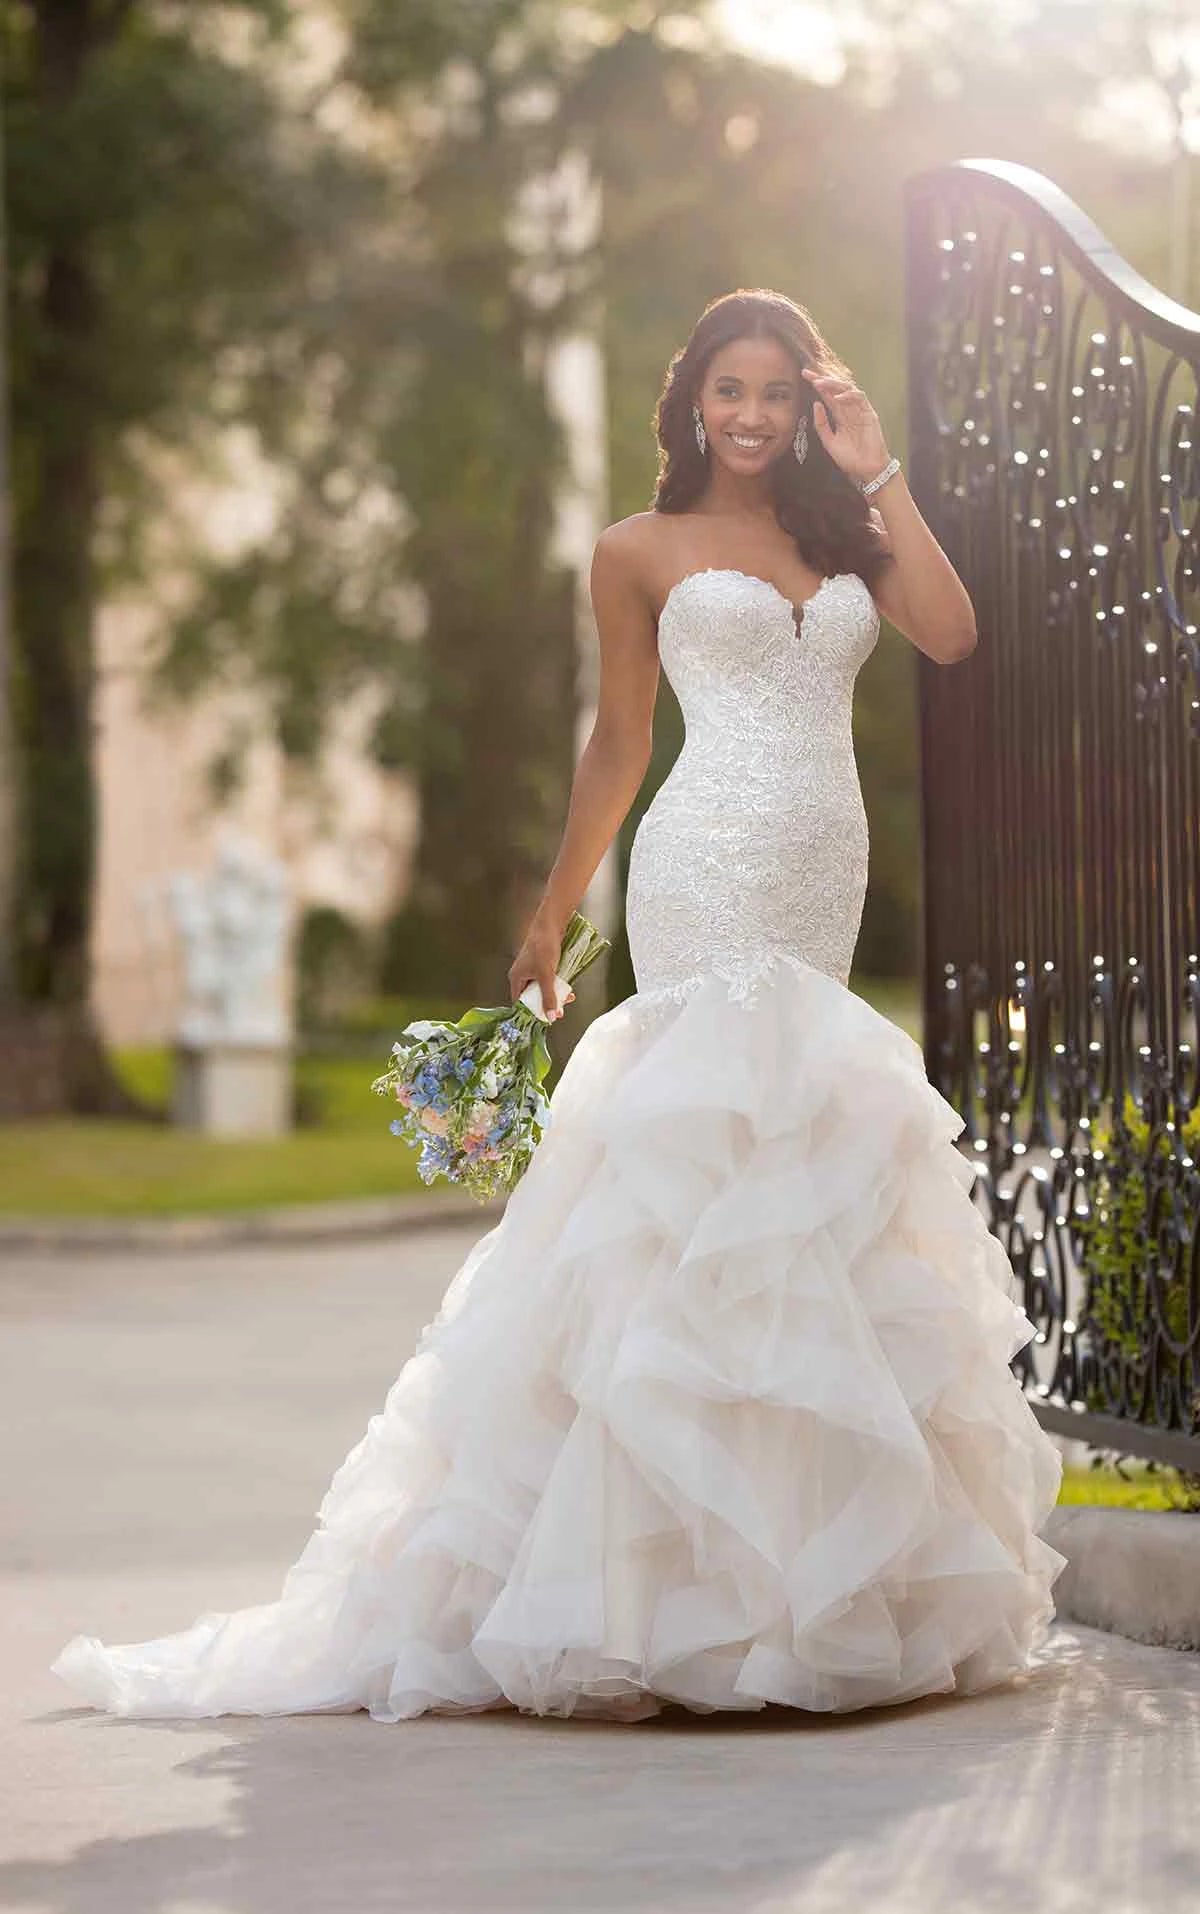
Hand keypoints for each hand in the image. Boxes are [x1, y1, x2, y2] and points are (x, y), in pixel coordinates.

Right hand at [507, 917, 575, 1021]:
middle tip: (560, 1010)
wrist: (551, 924)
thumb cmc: (543, 947)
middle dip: (548, 1003)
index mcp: (516, 978)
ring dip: (555, 994)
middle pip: (533, 997)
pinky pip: (548, 980)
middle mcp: (522, 975)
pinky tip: (567, 987)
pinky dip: (557, 985)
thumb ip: (549, 997)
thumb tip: (552, 1017)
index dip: (532, 1011)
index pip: (520, 1002)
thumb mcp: (547, 975)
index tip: (546, 1018)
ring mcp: (532, 969)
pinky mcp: (542, 964)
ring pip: (543, 989)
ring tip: (567, 997)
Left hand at [801, 367, 890, 488]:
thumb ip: (821, 425)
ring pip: (847, 389)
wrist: (865, 470)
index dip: (817, 385)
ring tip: (820, 383)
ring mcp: (859, 410)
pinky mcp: (869, 413)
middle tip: (808, 374)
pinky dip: (849, 395)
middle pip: (835, 389)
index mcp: (839, 416)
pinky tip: (837, 398)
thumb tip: (816, 405)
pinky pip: (860, 398)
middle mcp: (849, 410)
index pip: (826, 396)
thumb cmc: (849, 458)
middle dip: (822, 379)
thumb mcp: (829, 442)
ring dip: (833, 384)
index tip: (803, 376)